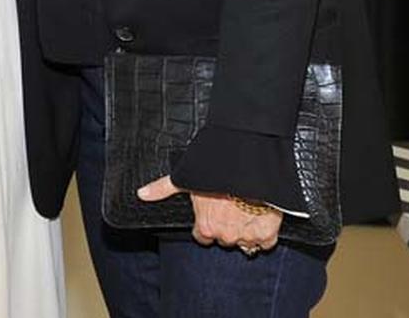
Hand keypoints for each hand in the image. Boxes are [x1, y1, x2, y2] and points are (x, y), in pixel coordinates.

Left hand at [136, 175, 282, 253]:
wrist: (251, 165)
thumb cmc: (217, 171)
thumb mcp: (186, 178)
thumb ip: (163, 188)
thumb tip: (141, 194)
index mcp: (207, 227)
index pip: (203, 236)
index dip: (206, 224)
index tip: (211, 213)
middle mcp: (226, 236)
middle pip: (224, 238)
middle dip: (226, 225)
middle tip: (229, 207)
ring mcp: (247, 236)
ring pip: (244, 242)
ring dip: (244, 229)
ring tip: (244, 209)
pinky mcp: (267, 233)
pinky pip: (265, 242)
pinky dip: (263, 233)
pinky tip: (259, 216)